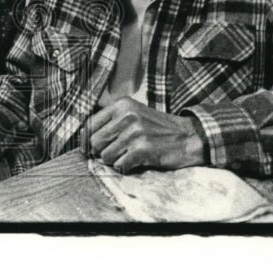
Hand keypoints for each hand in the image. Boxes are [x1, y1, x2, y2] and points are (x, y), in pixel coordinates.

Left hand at [87, 98, 205, 172]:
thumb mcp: (134, 114)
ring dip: (114, 161)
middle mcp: (126, 116)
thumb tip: (84, 139)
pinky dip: (125, 168)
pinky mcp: (142, 149)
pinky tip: (135, 162)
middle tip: (114, 154)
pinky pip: (120, 166)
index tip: (89, 148)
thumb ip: (111, 121)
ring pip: (105, 156)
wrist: (188, 136)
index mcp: (122, 105)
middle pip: (94, 142)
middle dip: (101, 152)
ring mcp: (135, 132)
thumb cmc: (158, 128)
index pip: (89, 124)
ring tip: (128, 156)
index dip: (86, 140)